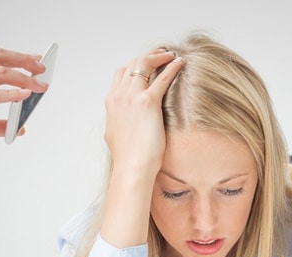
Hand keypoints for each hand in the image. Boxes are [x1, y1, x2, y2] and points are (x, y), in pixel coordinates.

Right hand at [104, 49, 182, 177]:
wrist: (132, 166)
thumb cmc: (127, 156)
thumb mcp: (115, 134)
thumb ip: (118, 121)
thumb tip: (121, 121)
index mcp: (111, 102)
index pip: (121, 73)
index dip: (135, 66)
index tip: (147, 65)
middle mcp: (119, 95)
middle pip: (132, 64)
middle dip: (148, 56)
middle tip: (162, 55)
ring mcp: (132, 97)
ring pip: (144, 64)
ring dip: (159, 56)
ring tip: (171, 55)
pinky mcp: (148, 102)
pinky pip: (162, 77)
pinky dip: (171, 67)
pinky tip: (180, 63)